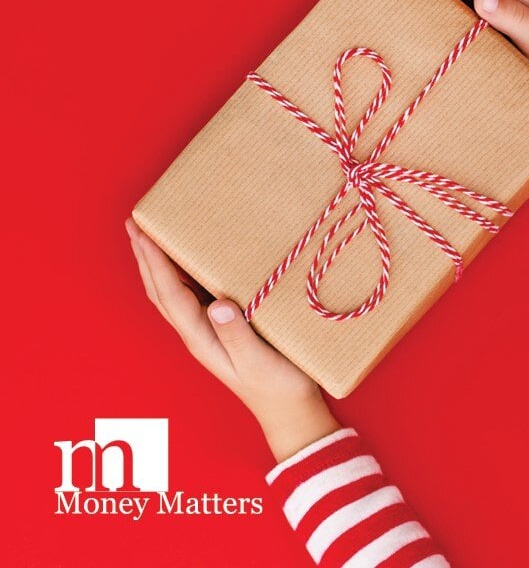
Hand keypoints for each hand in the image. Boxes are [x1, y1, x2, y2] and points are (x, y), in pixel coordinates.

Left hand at [125, 217, 339, 461]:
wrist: (288, 410)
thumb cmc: (276, 387)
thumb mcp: (258, 362)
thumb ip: (237, 335)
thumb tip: (217, 305)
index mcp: (201, 338)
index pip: (170, 294)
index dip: (155, 262)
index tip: (142, 233)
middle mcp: (198, 333)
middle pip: (161, 291)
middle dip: (145, 257)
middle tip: (135, 224)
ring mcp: (208, 331)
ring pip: (172, 293)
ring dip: (158, 264)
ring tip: (150, 237)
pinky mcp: (223, 329)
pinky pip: (192, 296)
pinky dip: (181, 274)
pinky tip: (187, 262)